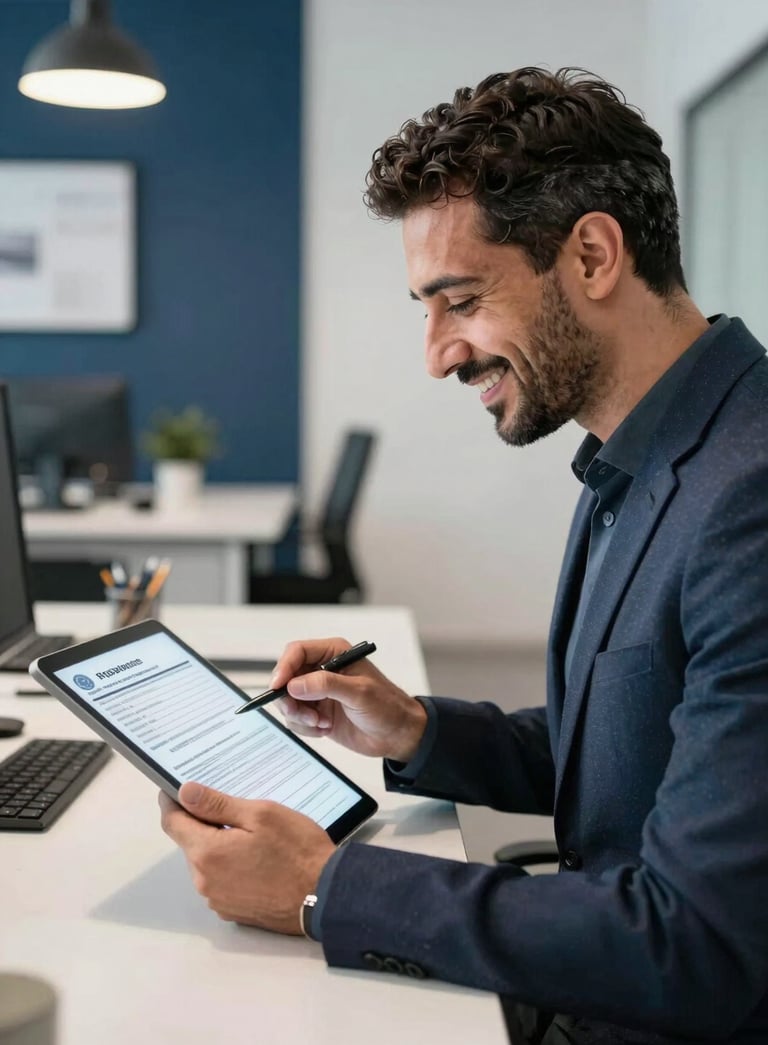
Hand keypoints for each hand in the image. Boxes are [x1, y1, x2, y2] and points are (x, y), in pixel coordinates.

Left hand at [159, 782, 334, 933]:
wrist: (326, 896)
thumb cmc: (297, 850)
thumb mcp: (261, 815)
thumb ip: (217, 804)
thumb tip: (184, 792)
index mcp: (207, 853)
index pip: (173, 822)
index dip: (172, 802)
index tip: (177, 788)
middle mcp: (204, 881)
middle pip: (190, 843)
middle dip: (204, 824)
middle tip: (234, 809)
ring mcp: (218, 900)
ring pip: (206, 863)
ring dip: (218, 846)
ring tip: (251, 836)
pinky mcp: (232, 912)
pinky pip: (220, 882)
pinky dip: (230, 867)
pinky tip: (257, 860)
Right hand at [271, 637, 427, 761]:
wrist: (397, 735)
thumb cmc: (387, 706)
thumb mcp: (359, 692)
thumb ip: (326, 685)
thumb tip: (295, 685)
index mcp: (334, 654)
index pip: (297, 652)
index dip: (284, 667)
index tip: (278, 687)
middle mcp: (322, 670)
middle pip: (287, 677)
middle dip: (290, 698)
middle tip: (301, 713)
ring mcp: (318, 693)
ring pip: (288, 700)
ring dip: (300, 716)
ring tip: (320, 723)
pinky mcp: (317, 712)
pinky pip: (296, 719)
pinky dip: (305, 727)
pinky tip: (324, 729)